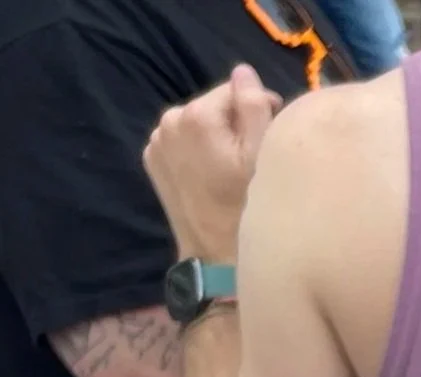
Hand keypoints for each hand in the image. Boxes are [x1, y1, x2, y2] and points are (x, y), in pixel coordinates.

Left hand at [144, 63, 284, 263]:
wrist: (216, 259)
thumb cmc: (247, 209)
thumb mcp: (262, 155)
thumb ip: (254, 104)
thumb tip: (243, 72)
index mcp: (196, 114)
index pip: (235, 89)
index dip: (257, 109)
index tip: (268, 138)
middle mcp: (169, 121)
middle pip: (213, 106)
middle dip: (233, 124)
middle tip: (250, 160)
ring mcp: (156, 142)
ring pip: (197, 123)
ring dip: (215, 137)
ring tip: (230, 171)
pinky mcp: (153, 161)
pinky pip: (181, 141)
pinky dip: (196, 151)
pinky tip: (209, 176)